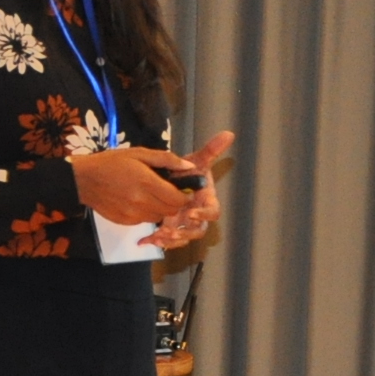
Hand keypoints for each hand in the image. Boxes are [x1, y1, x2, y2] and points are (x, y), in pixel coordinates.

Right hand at [71, 145, 203, 227]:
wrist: (83, 180)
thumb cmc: (112, 162)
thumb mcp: (139, 153)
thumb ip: (166, 160)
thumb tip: (189, 167)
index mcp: (147, 182)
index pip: (178, 198)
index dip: (185, 195)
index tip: (185, 189)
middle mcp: (142, 202)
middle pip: (171, 210)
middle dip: (175, 202)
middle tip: (170, 192)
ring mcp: (133, 215)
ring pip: (159, 217)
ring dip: (161, 208)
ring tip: (152, 195)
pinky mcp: (125, 222)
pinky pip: (145, 221)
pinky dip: (147, 212)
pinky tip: (139, 201)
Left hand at [155, 131, 233, 250]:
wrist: (167, 177)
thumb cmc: (186, 170)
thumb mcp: (196, 160)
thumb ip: (211, 149)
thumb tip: (229, 133)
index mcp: (206, 200)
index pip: (213, 212)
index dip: (204, 214)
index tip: (191, 212)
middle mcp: (197, 215)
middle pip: (198, 230)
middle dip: (185, 233)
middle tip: (170, 231)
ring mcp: (184, 223)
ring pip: (183, 238)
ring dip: (172, 240)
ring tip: (158, 236)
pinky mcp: (171, 228)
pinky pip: (168, 240)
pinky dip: (158, 242)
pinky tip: (145, 240)